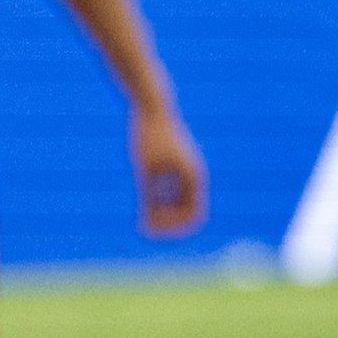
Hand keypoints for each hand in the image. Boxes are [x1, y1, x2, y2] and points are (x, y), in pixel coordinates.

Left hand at [130, 99, 206, 233]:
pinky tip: (143, 203)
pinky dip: (161, 200)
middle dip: (169, 223)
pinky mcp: (176, 163)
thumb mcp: (145, 169)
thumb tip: (147, 220)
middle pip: (187, 210)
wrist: (153, 106)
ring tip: (142, 219)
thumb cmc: (148, 136)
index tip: (153, 231)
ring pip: (179, 201)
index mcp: (193, 177)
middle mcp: (194, 175)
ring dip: (164, 213)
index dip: (175, 227)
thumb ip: (148, 195)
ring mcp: (186, 169)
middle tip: (146, 229)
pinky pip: (173, 190)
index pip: (193, 214)